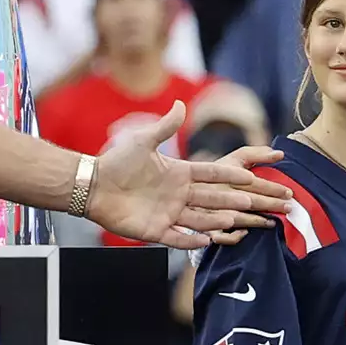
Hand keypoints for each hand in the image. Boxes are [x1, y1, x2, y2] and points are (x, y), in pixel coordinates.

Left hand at [86, 102, 290, 248]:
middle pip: (211, 198)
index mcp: (179, 173)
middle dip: (231, 200)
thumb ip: (165, 127)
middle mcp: (178, 194)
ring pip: (199, 218)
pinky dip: (192, 239)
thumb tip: (179, 104)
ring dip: (217, 220)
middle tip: (253, 201)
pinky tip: (209, 240)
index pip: (210, 175)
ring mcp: (168, 213)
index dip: (229, 176)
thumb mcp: (143, 141)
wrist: (92, 186)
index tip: (250, 175)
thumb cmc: (116, 162)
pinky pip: (179, 237)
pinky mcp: (156, 230)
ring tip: (236, 221)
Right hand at [205, 143, 284, 245]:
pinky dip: (232, 236)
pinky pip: (219, 236)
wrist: (185, 186)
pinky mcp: (204, 226)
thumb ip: (257, 154)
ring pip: (236, 217)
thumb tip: (280, 154)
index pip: (253, 182)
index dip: (272, 188)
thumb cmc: (218, 173)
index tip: (289, 192)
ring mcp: (210, 210)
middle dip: (270, 204)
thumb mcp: (236, 158)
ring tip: (273, 221)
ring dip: (256, 220)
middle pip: (248, 200)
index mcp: (226, 174)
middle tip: (289, 207)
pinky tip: (245, 232)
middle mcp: (218, 192)